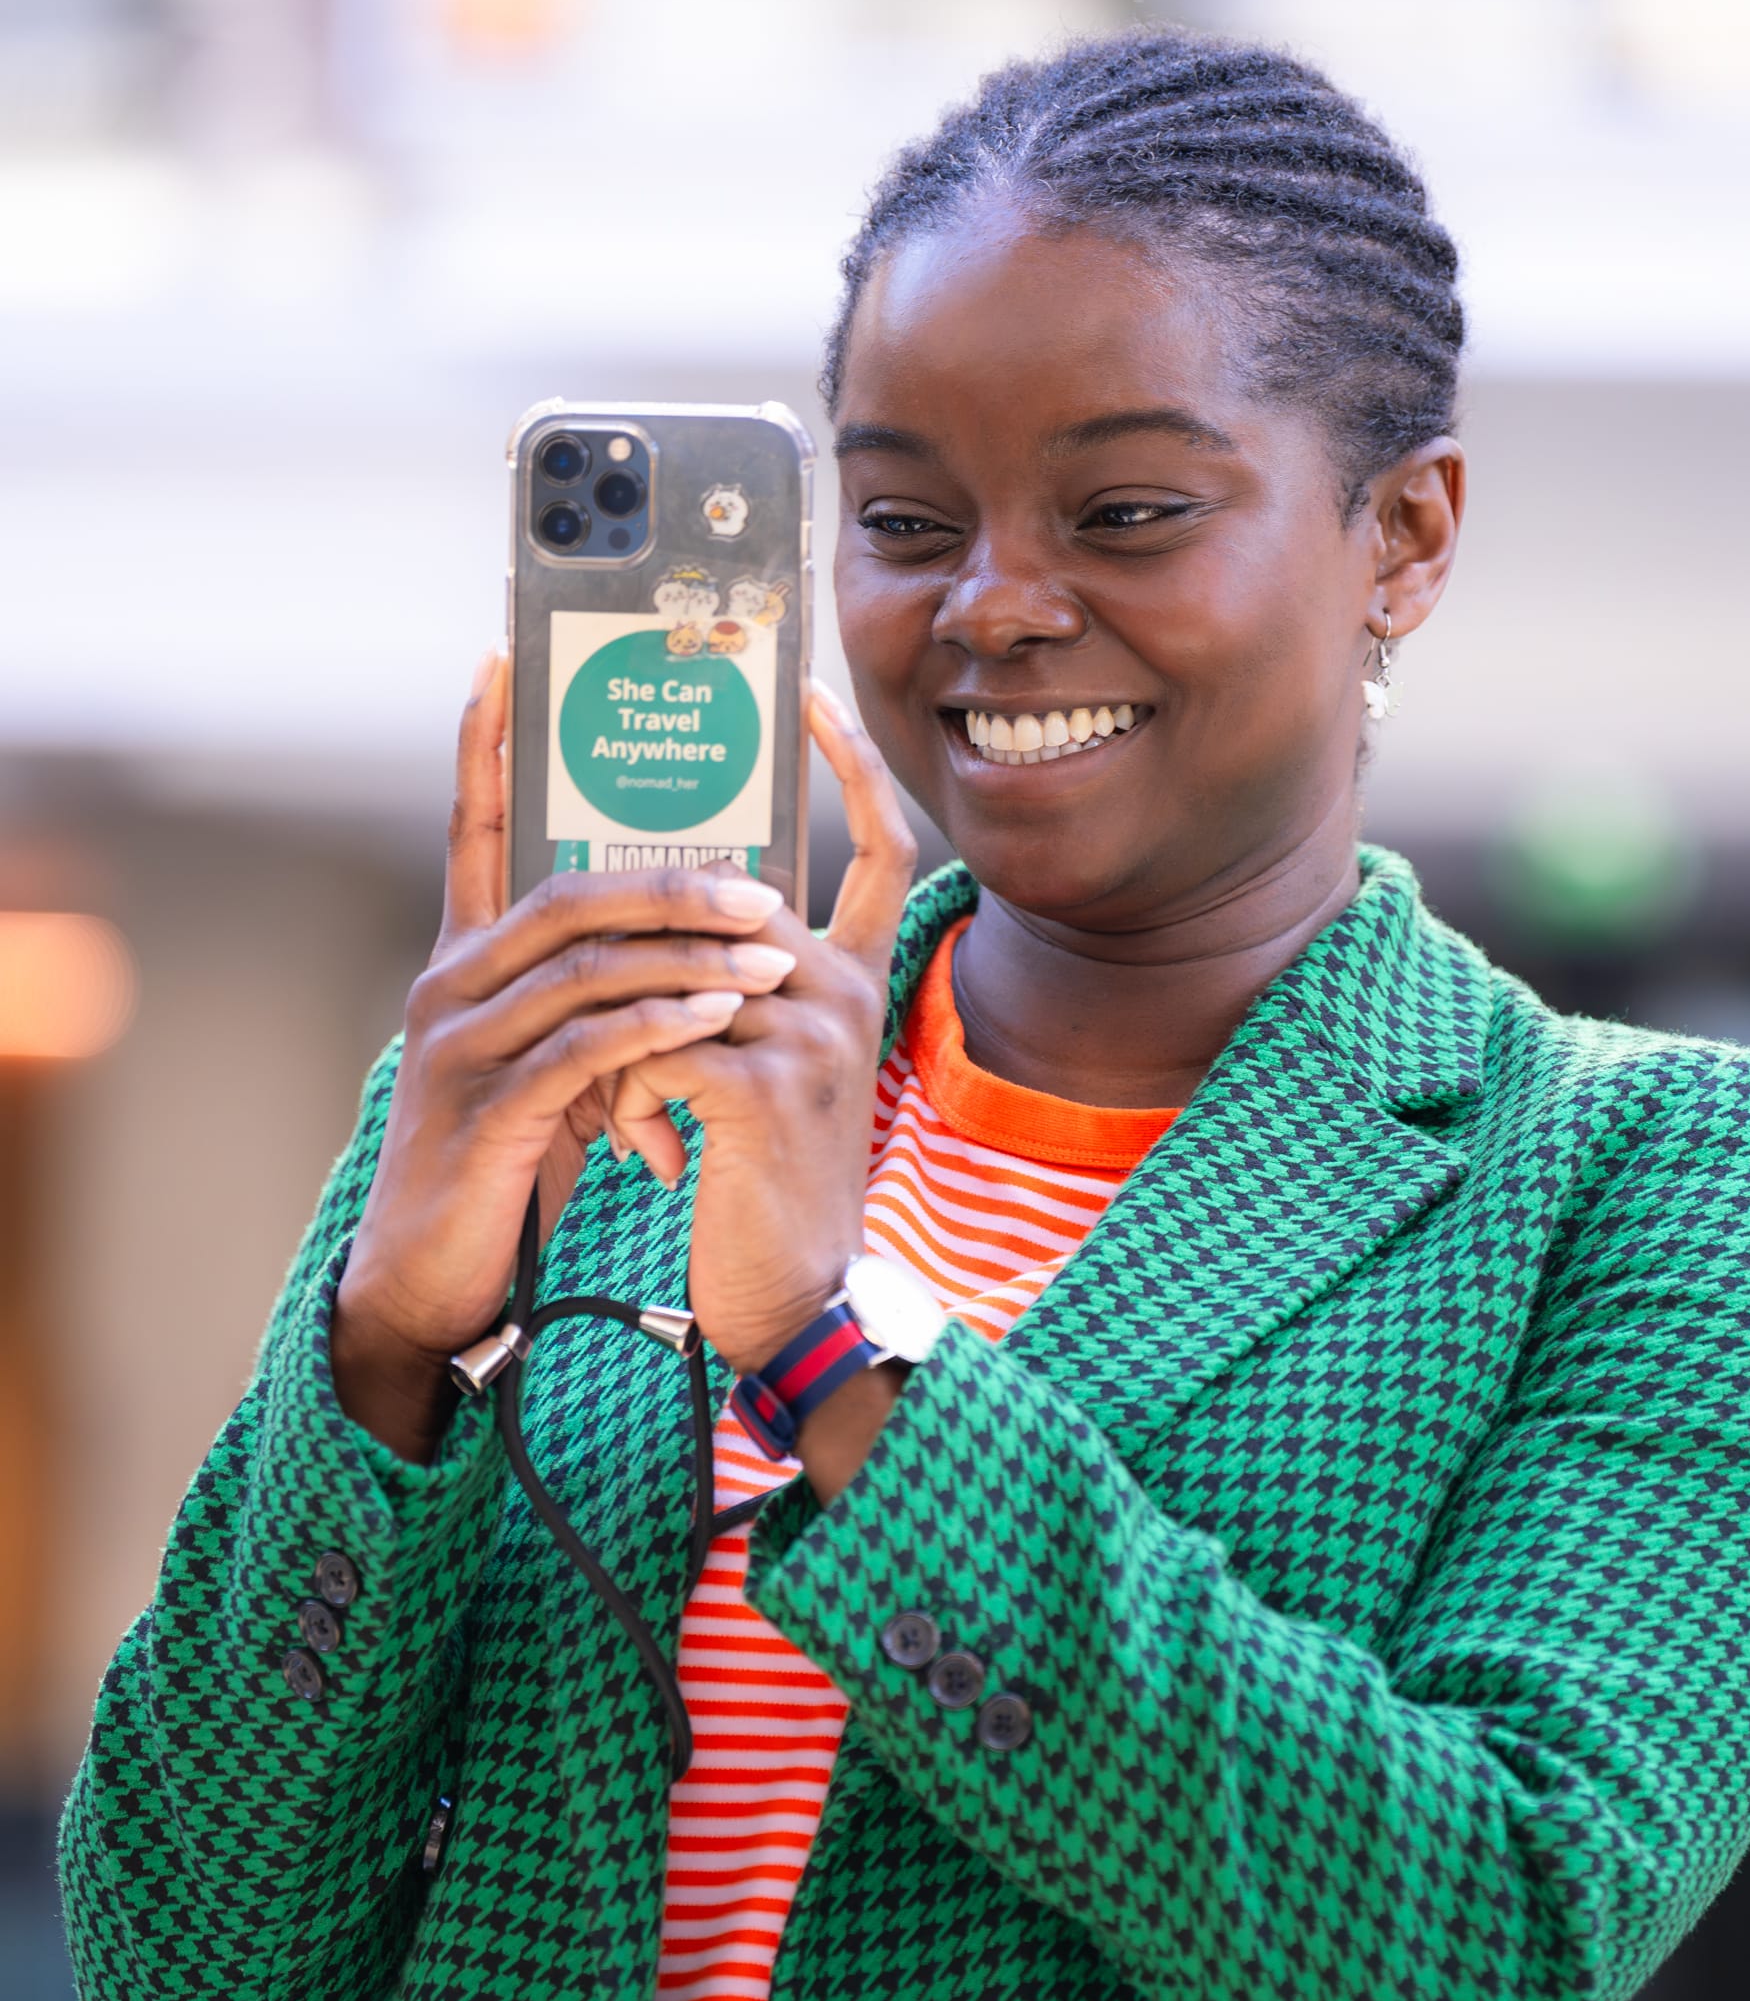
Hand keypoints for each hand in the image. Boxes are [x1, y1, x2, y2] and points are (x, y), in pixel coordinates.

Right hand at [331, 652, 801, 1458]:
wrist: (428, 1281)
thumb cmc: (500, 1165)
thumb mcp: (546, 1064)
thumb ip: (592, 1001)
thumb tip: (687, 949)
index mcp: (463, 963)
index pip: (472, 832)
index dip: (482, 747)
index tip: (496, 658)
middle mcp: (450, 986)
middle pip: (565, 894)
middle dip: (672, 880)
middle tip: (764, 880)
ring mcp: (460, 1046)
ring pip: (584, 963)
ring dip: (688, 950)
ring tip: (772, 945)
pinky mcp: (485, 1111)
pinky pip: (584, 1045)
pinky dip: (660, 1022)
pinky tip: (721, 1011)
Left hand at [606, 683, 916, 1377]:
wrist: (795, 1307)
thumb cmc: (762, 1191)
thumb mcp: (765, 1071)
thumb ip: (740, 995)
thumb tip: (665, 921)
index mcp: (852, 979)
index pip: (879, 845)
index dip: (851, 766)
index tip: (810, 693)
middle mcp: (845, 989)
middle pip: (721, 907)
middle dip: (639, 961)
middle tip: (621, 1056)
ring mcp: (813, 1032)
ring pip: (667, 977)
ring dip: (621, 1048)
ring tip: (629, 1121)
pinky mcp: (764, 1086)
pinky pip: (653, 1043)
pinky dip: (630, 1099)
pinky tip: (655, 1158)